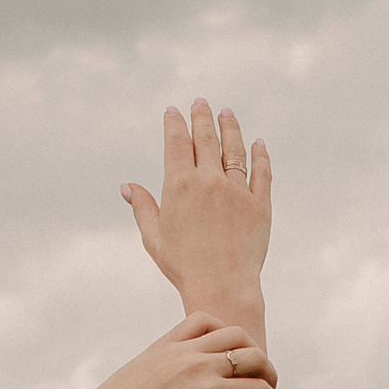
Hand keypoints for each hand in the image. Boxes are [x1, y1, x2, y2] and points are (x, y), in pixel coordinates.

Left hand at [79, 312, 281, 388]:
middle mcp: (200, 367)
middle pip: (255, 358)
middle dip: (268, 376)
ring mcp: (183, 350)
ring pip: (235, 334)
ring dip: (250, 350)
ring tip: (247, 368)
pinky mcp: (167, 341)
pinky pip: (203, 321)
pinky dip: (219, 329)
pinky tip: (220, 348)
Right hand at [124, 99, 271, 321]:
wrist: (221, 286)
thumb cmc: (182, 266)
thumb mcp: (154, 237)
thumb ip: (142, 207)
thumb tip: (126, 187)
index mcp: (179, 186)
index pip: (176, 143)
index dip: (174, 123)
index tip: (174, 111)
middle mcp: (209, 181)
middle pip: (205, 138)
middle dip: (202, 117)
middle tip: (201, 103)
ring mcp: (237, 190)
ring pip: (234, 149)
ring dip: (230, 128)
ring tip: (227, 114)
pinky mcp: (260, 204)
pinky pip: (262, 172)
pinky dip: (260, 155)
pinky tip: (258, 144)